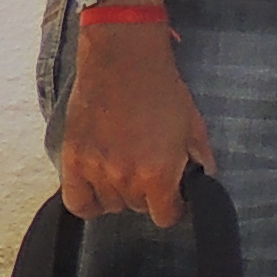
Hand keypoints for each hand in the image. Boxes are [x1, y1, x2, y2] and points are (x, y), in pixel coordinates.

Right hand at [58, 20, 210, 226]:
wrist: (124, 60)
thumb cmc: (162, 90)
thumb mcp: (193, 125)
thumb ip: (201, 158)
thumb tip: (204, 177)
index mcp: (158, 174)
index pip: (165, 216)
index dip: (173, 208)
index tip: (174, 198)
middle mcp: (125, 178)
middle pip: (137, 208)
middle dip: (148, 194)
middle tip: (150, 170)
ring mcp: (95, 170)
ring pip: (109, 205)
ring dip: (119, 194)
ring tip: (125, 170)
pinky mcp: (72, 159)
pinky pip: (77, 201)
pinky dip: (88, 202)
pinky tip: (98, 190)